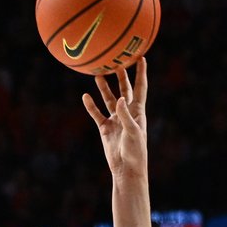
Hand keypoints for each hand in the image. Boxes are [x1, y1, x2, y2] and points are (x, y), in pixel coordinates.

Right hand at [82, 57, 147, 178]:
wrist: (125, 168)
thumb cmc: (134, 151)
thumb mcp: (132, 132)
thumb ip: (126, 116)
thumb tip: (120, 99)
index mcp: (138, 111)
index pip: (140, 87)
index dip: (141, 72)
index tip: (141, 57)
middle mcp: (127, 112)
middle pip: (124, 89)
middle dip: (121, 75)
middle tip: (115, 61)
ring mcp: (116, 119)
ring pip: (109, 99)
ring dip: (104, 88)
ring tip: (98, 74)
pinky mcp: (105, 128)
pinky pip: (97, 114)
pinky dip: (91, 106)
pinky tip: (85, 97)